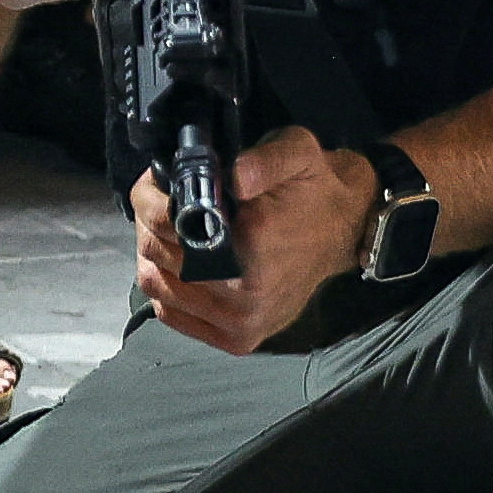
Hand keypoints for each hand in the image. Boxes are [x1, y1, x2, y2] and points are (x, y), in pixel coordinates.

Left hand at [133, 132, 371, 353]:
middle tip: (163, 200)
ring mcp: (240, 325)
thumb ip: (264, 160)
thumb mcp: (298, 152)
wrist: (342, 231)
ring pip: (156, 286)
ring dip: (154, 252)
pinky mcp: (237, 340)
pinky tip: (182, 260)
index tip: (160, 182)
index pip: (167, 227)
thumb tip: (233, 176)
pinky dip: (166, 285)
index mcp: (254, 252)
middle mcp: (245, 299)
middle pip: (155, 254)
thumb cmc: (313, 192)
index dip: (153, 199)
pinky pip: (171, 313)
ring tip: (172, 229)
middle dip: (151, 221)